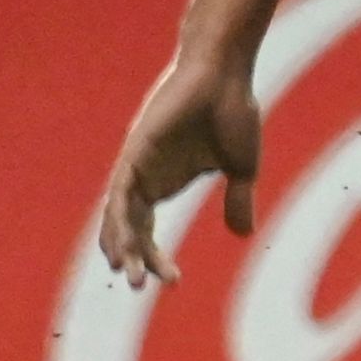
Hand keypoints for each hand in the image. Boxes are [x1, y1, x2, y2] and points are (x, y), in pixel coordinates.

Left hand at [97, 50, 259, 288]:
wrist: (226, 73)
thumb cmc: (234, 111)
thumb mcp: (241, 167)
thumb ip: (237, 200)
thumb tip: (243, 235)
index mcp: (166, 183)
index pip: (150, 232)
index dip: (157, 258)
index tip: (174, 282)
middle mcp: (145, 179)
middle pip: (130, 229)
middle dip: (135, 259)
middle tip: (140, 287)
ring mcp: (137, 166)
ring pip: (118, 216)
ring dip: (121, 245)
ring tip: (128, 272)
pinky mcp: (135, 151)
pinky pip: (119, 192)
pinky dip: (118, 218)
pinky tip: (122, 240)